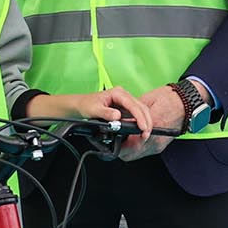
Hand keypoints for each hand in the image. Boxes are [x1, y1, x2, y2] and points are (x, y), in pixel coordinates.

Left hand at [34, 86, 153, 138]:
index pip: (133, 104)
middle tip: (146, 134)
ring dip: (144, 122)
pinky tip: (141, 131)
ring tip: (144, 134)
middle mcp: (124, 96)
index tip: (142, 127)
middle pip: (141, 107)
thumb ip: (106, 113)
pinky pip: (136, 115)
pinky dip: (140, 123)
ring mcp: (125, 102)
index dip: (139, 116)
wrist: (81, 105)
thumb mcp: (94, 109)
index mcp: (118, 93)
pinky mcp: (125, 109)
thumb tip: (117, 117)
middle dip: (146, 120)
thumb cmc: (86, 104)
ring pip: (141, 111)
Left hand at [119, 84, 185, 160]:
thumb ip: (131, 113)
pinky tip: (131, 140)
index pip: (130, 144)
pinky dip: (136, 148)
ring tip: (121, 140)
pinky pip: (144, 152)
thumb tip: (119, 118)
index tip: (112, 138)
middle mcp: (156, 140)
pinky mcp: (160, 146)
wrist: (185, 102)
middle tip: (113, 140)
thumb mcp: (145, 102)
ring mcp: (158, 144)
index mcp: (150, 128)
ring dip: (128, 150)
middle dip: (121, 149)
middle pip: (132, 154)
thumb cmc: (168, 99)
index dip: (118, 143)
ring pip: (137, 155)